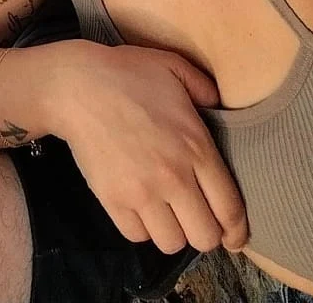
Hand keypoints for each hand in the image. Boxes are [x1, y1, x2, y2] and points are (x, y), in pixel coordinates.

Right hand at [50, 42, 247, 254]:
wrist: (76, 86)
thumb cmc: (127, 73)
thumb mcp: (174, 68)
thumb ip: (205, 88)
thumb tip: (220, 106)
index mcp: (196, 147)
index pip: (229, 209)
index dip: (236, 230)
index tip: (234, 235)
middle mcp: (173, 177)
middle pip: (205, 237)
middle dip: (206, 233)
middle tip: (197, 219)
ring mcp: (141, 193)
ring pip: (171, 244)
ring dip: (173, 232)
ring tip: (167, 213)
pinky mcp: (112, 200)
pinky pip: (137, 236)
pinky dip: (142, 228)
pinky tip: (141, 207)